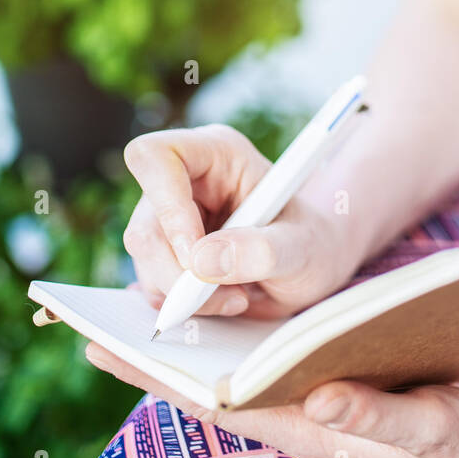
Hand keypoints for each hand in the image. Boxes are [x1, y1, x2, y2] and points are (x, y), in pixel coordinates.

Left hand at [84, 343, 458, 457]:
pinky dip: (230, 344)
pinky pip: (265, 368)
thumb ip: (378, 416)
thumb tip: (319, 397)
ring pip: (234, 378)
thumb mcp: (431, 427)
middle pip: (214, 389)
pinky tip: (216, 319)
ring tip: (140, 314)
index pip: (222, 403)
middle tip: (95, 326)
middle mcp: (301, 420)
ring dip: (188, 351)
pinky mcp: (327, 392)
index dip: (162, 376)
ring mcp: (311, 407)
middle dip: (156, 360)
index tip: (103, 347)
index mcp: (316, 430)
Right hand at [122, 124, 366, 319]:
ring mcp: (170, 217)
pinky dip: (183, 304)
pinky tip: (223, 300)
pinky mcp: (166, 252)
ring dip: (186, 294)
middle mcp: (186, 180)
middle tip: (231, 296)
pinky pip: (152, 284)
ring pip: (144, 260)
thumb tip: (202, 261)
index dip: (166, 207)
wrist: (313, 268)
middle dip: (179, 273)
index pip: (156, 157)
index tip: (196, 256)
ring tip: (238, 296)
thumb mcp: (302, 248)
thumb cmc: (314, 244)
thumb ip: (261, 251)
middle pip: (144, 225)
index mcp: (217, 153)